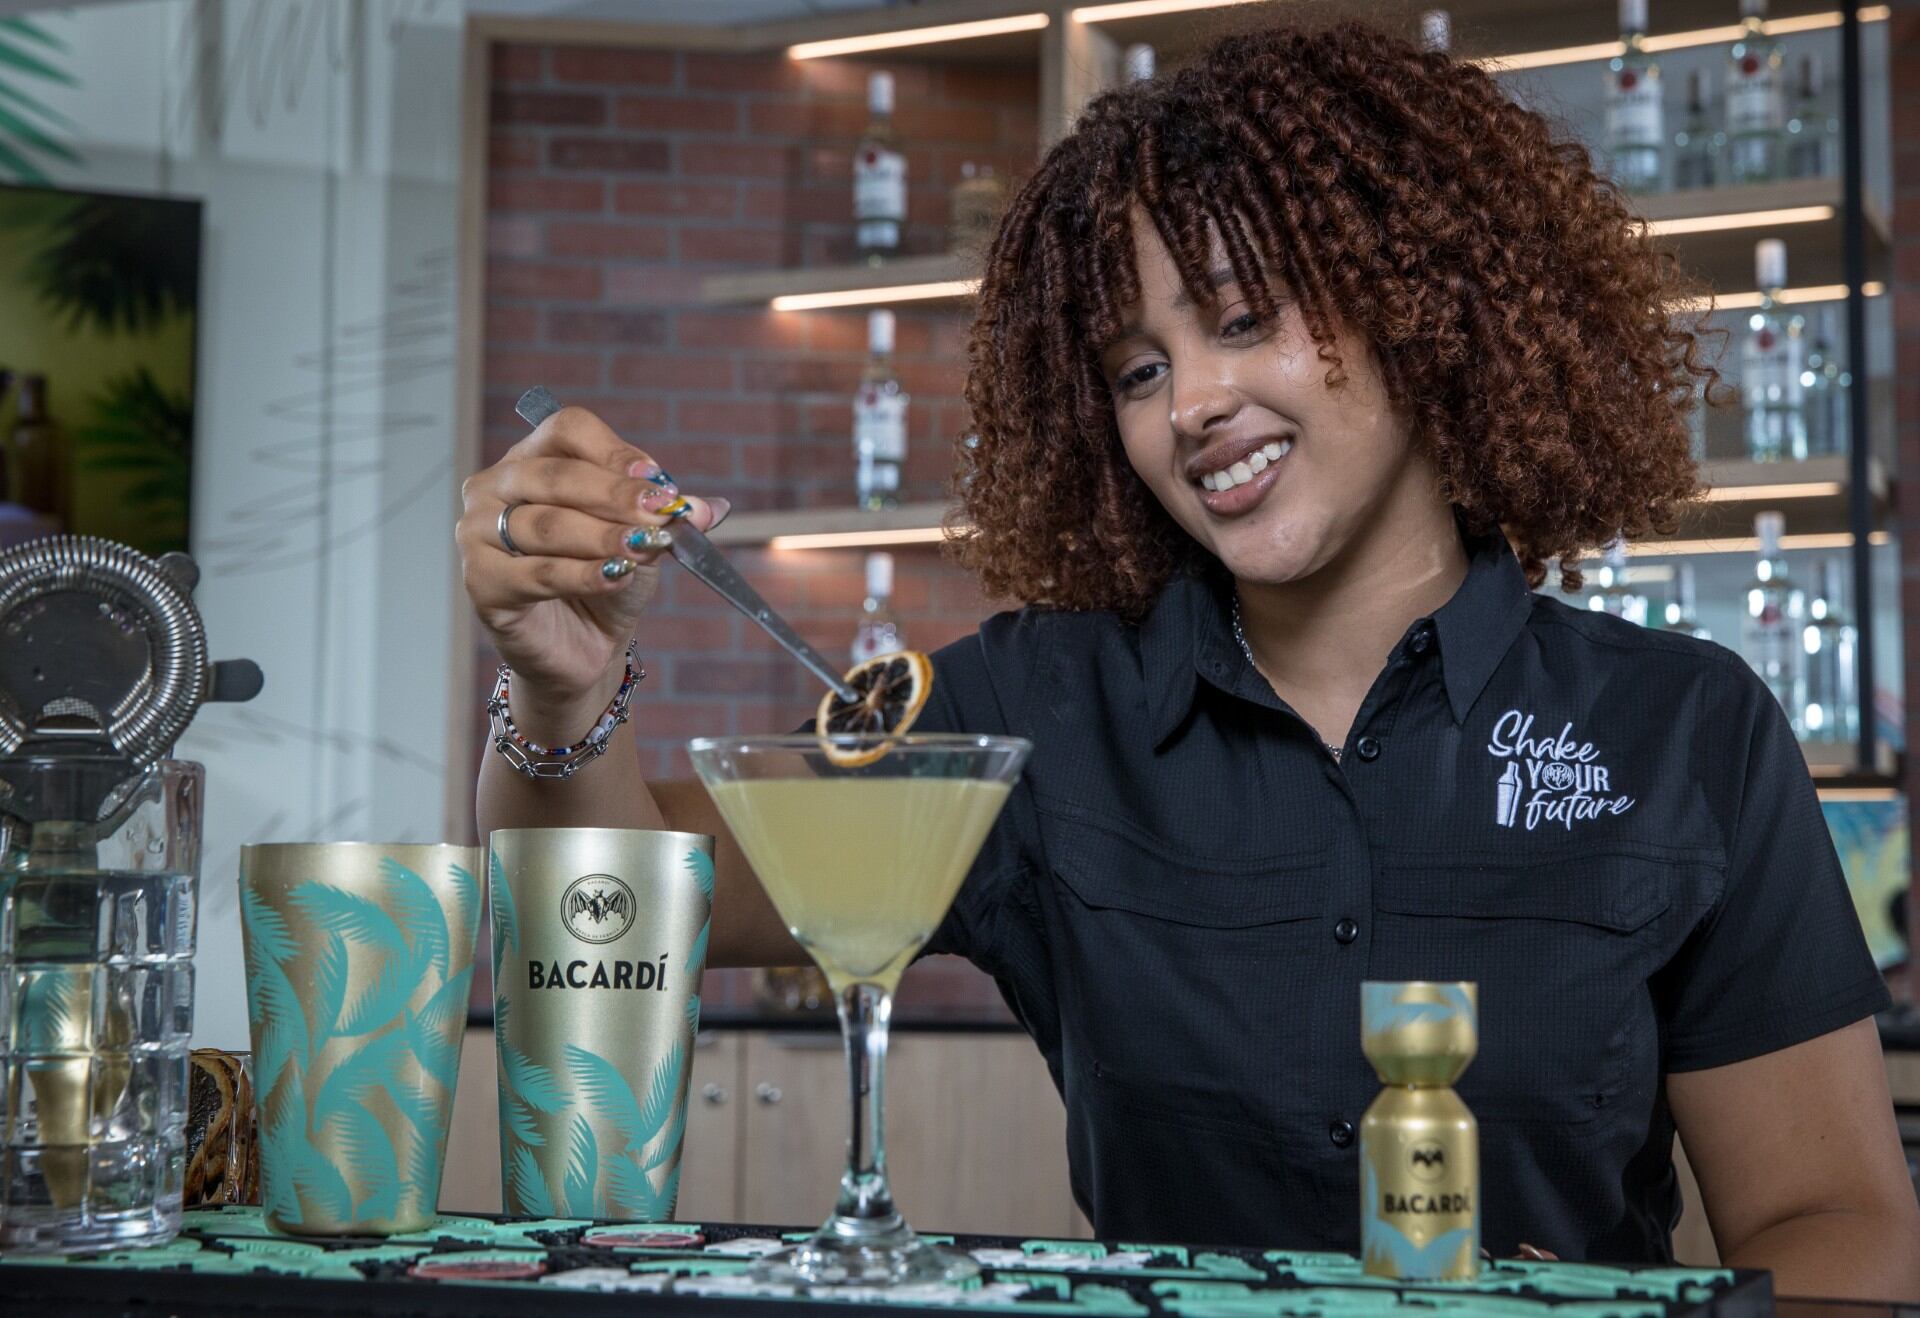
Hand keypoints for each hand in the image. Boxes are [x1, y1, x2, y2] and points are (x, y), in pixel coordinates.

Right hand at [457, 405, 730, 719]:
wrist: (584, 644)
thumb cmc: (604, 578)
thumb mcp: (642, 540)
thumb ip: (666, 520)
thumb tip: (712, 508)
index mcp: (532, 458)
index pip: (567, 431)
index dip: (614, 451)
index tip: (657, 480)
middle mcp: (495, 487)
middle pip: (554, 475)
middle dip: (613, 495)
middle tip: (659, 512)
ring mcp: (479, 533)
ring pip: (545, 525)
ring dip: (601, 537)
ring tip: (643, 548)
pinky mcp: (482, 582)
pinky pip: (537, 573)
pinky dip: (582, 575)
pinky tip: (617, 577)